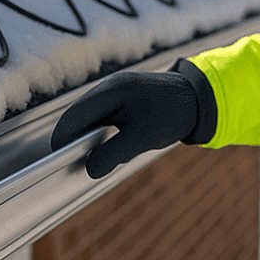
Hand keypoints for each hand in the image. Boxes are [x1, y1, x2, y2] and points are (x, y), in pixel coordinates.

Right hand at [48, 69, 200, 178]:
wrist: (201, 98)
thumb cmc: (174, 113)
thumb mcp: (143, 137)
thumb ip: (113, 154)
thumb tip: (89, 169)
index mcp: (110, 90)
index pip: (73, 116)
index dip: (62, 139)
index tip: (57, 161)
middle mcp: (108, 89)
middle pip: (78, 118)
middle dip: (75, 142)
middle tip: (74, 166)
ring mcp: (115, 94)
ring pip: (90, 121)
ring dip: (91, 140)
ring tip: (97, 160)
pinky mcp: (124, 102)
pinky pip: (104, 120)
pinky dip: (104, 136)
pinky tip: (114, 150)